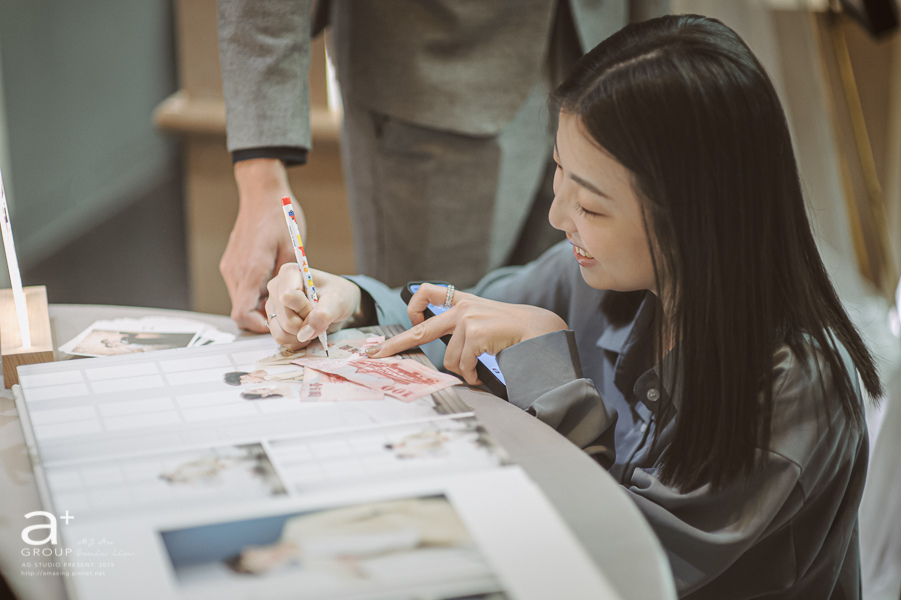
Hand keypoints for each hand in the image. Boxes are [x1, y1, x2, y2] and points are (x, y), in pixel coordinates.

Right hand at [221, 159, 304, 332]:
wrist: (261, 193)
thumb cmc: (280, 217)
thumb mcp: (295, 250)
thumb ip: (291, 280)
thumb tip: (297, 304)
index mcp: (252, 270)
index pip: (243, 314)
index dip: (259, 326)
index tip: (278, 324)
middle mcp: (235, 271)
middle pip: (240, 312)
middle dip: (261, 318)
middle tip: (285, 314)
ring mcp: (230, 267)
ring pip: (240, 301)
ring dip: (258, 306)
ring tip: (281, 298)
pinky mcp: (230, 262)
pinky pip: (239, 287)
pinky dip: (253, 293)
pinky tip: (272, 284)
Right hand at [265, 265, 361, 349]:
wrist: (338, 304)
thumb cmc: (339, 295)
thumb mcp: (338, 301)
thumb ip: (324, 314)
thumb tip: (305, 332)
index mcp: (289, 273)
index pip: (288, 297)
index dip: (305, 309)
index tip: (317, 307)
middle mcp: (276, 288)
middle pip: (284, 317)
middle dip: (305, 325)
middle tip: (318, 319)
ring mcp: (273, 306)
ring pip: (280, 332)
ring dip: (300, 336)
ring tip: (313, 327)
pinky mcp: (274, 321)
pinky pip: (280, 339)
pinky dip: (296, 341)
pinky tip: (307, 333)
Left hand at [368, 283, 567, 384]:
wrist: (538, 330)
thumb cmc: (510, 330)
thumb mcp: (483, 320)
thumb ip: (462, 325)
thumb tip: (445, 351)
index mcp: (462, 301)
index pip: (427, 292)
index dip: (413, 307)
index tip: (410, 322)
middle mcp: (461, 307)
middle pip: (420, 327)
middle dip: (395, 344)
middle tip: (376, 355)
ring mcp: (468, 319)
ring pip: (449, 357)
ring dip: (460, 370)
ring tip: (472, 371)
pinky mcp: (476, 333)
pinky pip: (462, 364)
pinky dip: (469, 374)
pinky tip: (477, 374)